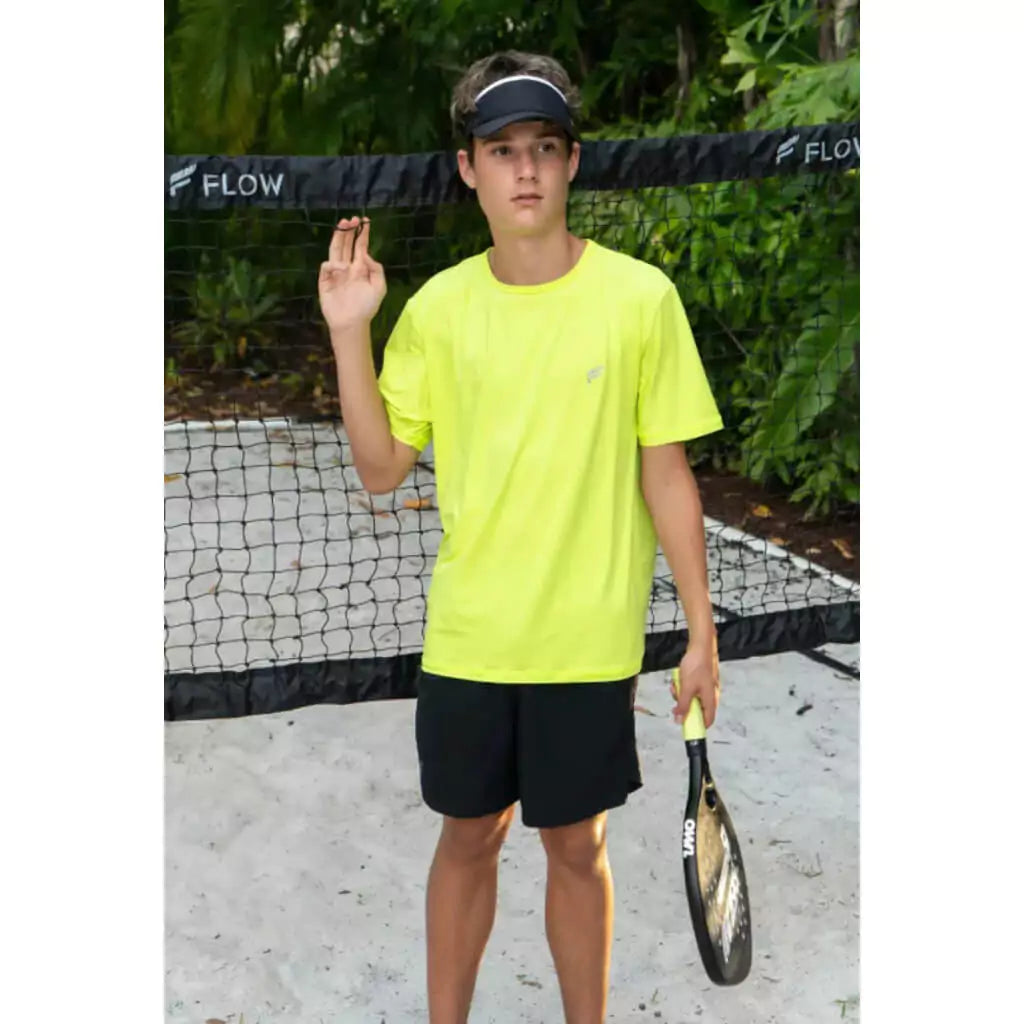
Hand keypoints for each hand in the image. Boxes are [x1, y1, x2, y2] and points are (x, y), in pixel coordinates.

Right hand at [318, 216, 386, 332]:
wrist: (351, 322)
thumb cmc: (367, 307)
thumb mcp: (379, 287)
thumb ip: (376, 268)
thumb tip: (364, 253)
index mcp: (360, 268)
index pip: (360, 246)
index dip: (363, 233)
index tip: (365, 220)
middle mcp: (348, 267)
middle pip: (347, 244)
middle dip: (349, 231)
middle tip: (352, 219)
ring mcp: (336, 273)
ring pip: (336, 250)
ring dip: (338, 237)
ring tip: (343, 224)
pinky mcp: (324, 280)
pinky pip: (326, 266)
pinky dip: (332, 263)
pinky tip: (340, 267)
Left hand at [670, 641, 720, 728]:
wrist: (699, 647)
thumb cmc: (696, 666)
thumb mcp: (686, 688)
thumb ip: (683, 706)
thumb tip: (680, 721)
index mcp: (710, 699)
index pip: (707, 720)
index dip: (698, 726)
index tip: (686, 727)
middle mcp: (710, 695)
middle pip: (696, 709)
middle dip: (684, 705)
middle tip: (677, 699)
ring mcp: (705, 688)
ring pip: (691, 698)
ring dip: (681, 694)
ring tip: (677, 685)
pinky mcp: (700, 681)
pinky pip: (690, 689)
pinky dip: (683, 686)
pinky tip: (678, 679)